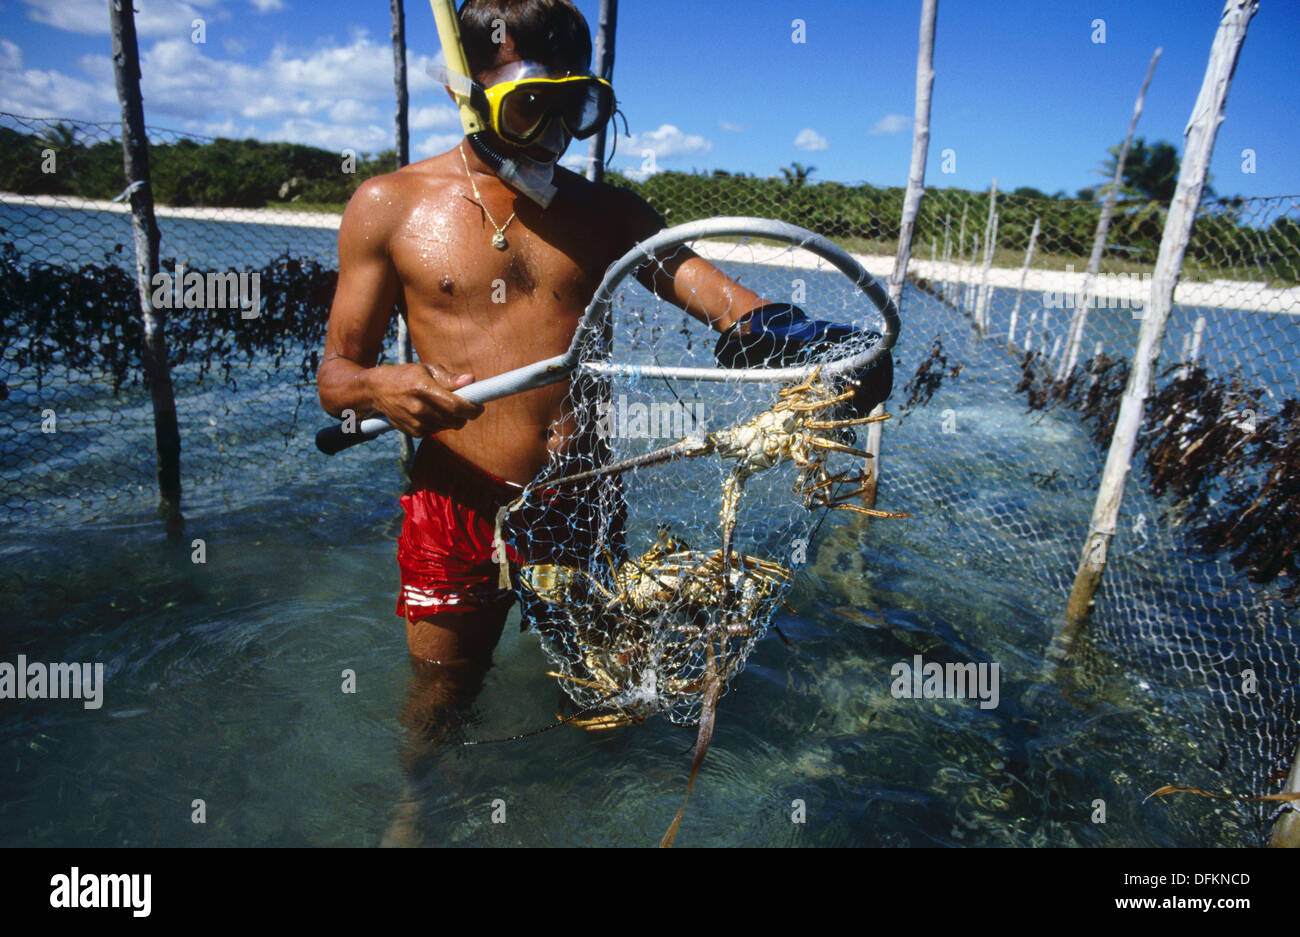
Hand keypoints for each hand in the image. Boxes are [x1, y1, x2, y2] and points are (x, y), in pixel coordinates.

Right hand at [366, 363, 483, 435]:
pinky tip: (430, 412)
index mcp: (423, 389)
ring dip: (453, 418)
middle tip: (465, 404)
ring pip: (448, 426)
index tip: (479, 406)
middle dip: (466, 414)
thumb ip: (449, 377)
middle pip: (455, 420)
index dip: (472, 409)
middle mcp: (419, 408)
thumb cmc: (407, 376)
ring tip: (442, 405)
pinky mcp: (414, 432)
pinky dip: (441, 423)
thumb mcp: (427, 369)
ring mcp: (416, 423)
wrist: (377, 390)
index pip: (456, 405)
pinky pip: (438, 430)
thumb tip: (471, 380)